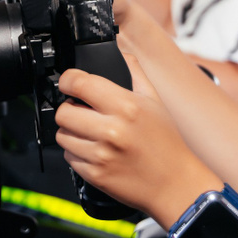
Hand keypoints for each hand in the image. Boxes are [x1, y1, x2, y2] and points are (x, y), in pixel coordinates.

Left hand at [54, 65, 216, 222]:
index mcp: (127, 107)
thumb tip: (121, 53)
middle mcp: (112, 130)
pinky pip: (69, 157)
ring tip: (92, 135)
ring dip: (72, 133)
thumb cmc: (166, 143)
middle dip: (69, 110)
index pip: (79, 84)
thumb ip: (135, 73)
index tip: (69, 84)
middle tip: (83, 113)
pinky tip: (96, 152)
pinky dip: (78, 154)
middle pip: (63, 113)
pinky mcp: (95, 175)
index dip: (68, 81)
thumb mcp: (155, 102)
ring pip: (62, 136)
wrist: (175, 184)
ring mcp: (102, 155)